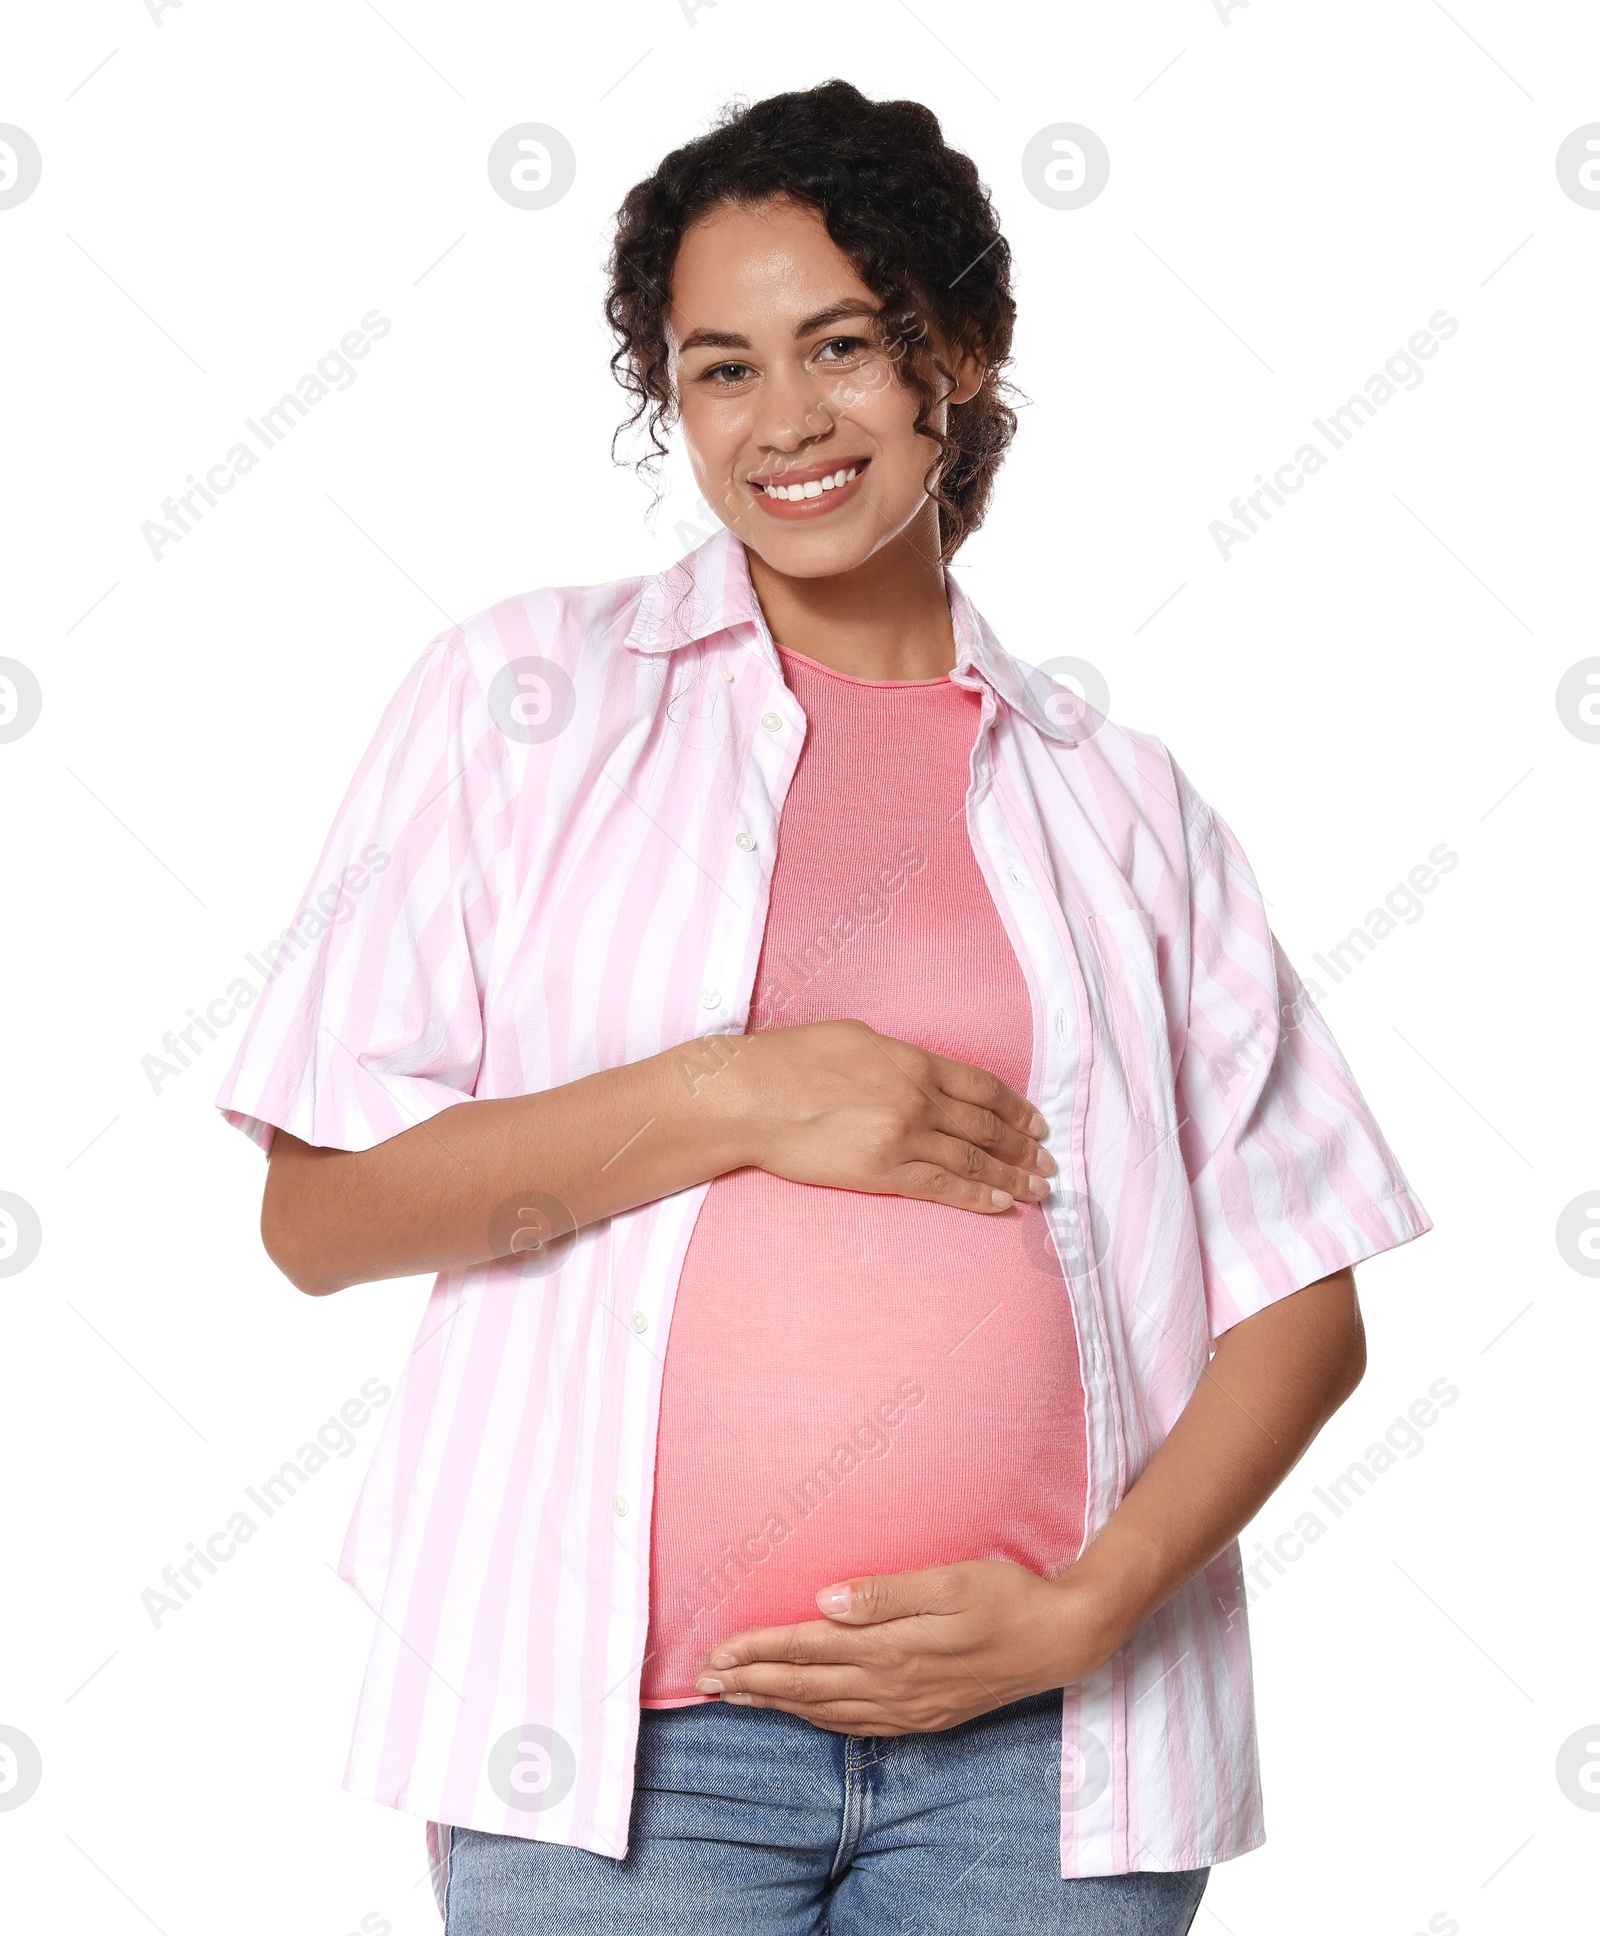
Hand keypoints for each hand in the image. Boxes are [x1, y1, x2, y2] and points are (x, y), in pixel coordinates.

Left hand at [691, 1560, 1120, 1735]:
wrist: (1062, 1640)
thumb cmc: (1007, 1596)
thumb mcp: (950, 1580)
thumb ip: (886, 1592)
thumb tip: (825, 1601)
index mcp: (894, 1647)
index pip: (807, 1649)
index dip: (758, 1651)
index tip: (716, 1653)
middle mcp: (895, 1684)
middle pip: (806, 1685)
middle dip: (751, 1682)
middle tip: (705, 1681)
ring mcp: (910, 1707)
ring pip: (825, 1710)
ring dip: (777, 1703)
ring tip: (737, 1697)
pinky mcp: (925, 1716)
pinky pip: (856, 1725)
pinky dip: (818, 1720)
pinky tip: (803, 1713)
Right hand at [715, 1019, 1055, 1213]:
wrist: (750, 1096)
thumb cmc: (789, 1060)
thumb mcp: (853, 1037)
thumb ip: (895, 1056)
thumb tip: (918, 1070)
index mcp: (912, 1060)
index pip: (982, 1086)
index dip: (1017, 1107)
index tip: (1038, 1123)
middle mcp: (917, 1097)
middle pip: (986, 1125)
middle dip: (1023, 1146)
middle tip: (1049, 1162)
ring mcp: (902, 1135)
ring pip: (972, 1158)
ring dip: (1012, 1175)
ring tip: (1037, 1188)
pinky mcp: (882, 1171)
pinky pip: (942, 1185)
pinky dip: (977, 1195)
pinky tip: (1001, 1203)